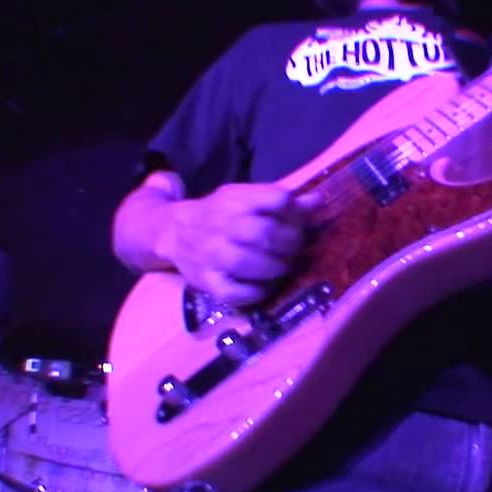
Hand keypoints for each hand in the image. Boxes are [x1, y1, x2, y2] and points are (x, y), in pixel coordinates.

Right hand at [157, 183, 318, 306]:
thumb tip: (318, 201)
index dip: (296, 212)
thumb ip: (280, 200)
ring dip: (278, 267)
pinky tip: (266, 285)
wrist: (174, 233)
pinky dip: (259, 292)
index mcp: (234, 199)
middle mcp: (221, 225)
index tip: (299, 222)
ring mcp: (212, 255)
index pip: (277, 198)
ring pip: (252, 263)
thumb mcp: (246, 199)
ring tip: (283, 266)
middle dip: (291, 243)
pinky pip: (237, 293)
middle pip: (267, 233)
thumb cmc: (220, 215)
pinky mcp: (207, 282)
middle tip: (295, 250)